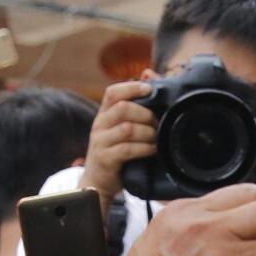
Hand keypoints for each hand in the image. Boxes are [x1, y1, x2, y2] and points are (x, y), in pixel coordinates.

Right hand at [81, 77, 158, 204]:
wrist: (98, 182)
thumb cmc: (116, 152)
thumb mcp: (122, 127)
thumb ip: (135, 105)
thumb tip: (149, 74)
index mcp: (104, 114)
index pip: (113, 92)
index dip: (132, 88)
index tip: (150, 90)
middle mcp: (99, 125)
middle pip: (123, 108)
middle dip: (145, 114)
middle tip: (157, 123)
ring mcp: (100, 142)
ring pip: (127, 129)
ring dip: (147, 133)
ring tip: (156, 138)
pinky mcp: (105, 159)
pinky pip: (127, 149)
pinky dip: (144, 148)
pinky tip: (152, 150)